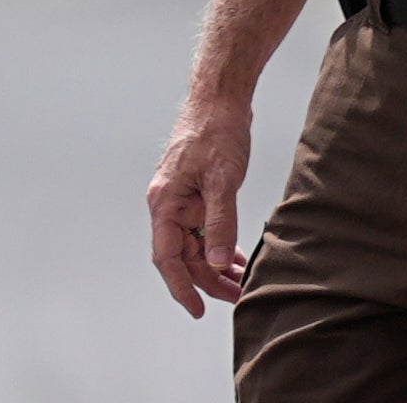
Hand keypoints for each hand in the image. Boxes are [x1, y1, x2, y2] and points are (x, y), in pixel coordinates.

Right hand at [146, 98, 252, 315]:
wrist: (221, 97)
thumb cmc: (216, 130)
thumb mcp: (222, 179)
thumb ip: (219, 221)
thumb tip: (215, 262)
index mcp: (165, 203)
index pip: (168, 257)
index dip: (181, 286)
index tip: (198, 310)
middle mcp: (169, 204)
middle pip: (184, 255)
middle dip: (208, 280)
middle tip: (236, 297)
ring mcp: (183, 198)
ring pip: (196, 243)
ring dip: (216, 264)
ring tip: (241, 282)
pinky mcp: (198, 192)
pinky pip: (205, 227)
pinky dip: (220, 243)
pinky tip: (235, 256)